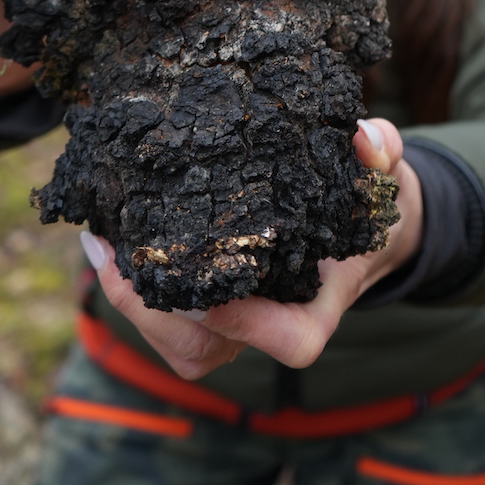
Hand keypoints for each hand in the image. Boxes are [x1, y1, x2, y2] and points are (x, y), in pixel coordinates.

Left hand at [81, 116, 422, 380]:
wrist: (356, 220)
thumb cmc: (365, 196)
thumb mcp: (382, 168)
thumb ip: (380, 148)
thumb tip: (365, 137)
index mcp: (321, 298)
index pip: (293, 340)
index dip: (252, 327)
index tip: (217, 292)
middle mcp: (276, 320)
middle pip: (212, 347)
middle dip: (158, 312)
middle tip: (118, 253)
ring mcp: (242, 323)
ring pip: (181, 344)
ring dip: (136, 302)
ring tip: (102, 243)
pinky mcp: (214, 310)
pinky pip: (169, 324)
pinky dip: (136, 292)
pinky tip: (112, 241)